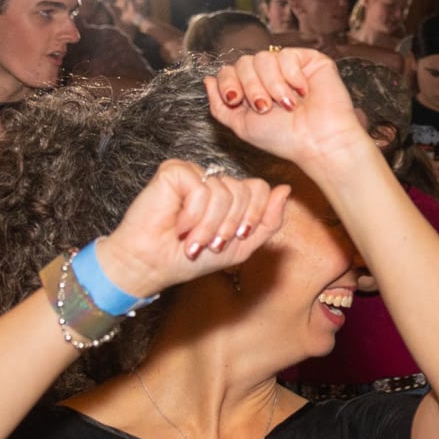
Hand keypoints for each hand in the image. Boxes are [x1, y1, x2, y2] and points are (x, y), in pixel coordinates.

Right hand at [93, 159, 290, 297]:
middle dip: (229, 226)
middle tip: (208, 243)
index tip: (233, 238)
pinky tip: (178, 224)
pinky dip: (193, 214)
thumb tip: (285, 189)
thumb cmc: (191, 259)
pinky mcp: (174, 172)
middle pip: (245, 192)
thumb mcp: (242, 247)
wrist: (152, 266)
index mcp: (230, 196)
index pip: (260, 190)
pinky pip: (202, 189)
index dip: (252, 217)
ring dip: (209, 226)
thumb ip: (268, 221)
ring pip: (225, 192)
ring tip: (191, 238)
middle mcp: (213, 181)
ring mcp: (194, 174)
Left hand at [206, 48, 370, 169]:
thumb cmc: (284, 139)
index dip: (228, 83)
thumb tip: (207, 80)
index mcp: (252, 90)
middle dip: (251, 87)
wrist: (317, 142)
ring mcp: (289, 67)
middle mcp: (269, 77)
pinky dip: (292, 76)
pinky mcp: (309, 61)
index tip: (235, 101)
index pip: (228, 71)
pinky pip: (287, 56)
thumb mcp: (241, 126)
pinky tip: (303, 92)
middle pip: (243, 62)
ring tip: (286, 104)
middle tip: (265, 108)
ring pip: (264, 58)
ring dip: (272, 84)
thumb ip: (219, 106)